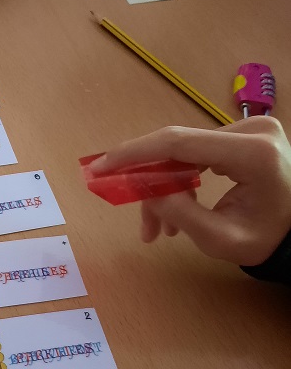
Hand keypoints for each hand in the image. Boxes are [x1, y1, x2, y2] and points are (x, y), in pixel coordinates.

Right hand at [90, 117, 290, 265]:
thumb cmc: (268, 239)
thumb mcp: (221, 240)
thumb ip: (179, 213)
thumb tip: (142, 189)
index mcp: (253, 153)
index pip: (177, 143)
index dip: (133, 154)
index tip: (99, 168)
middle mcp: (252, 130)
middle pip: (177, 148)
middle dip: (148, 182)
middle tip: (133, 217)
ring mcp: (250, 128)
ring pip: (183, 152)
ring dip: (164, 186)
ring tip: (158, 229)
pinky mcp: (245, 134)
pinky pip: (197, 151)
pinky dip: (180, 178)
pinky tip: (174, 206)